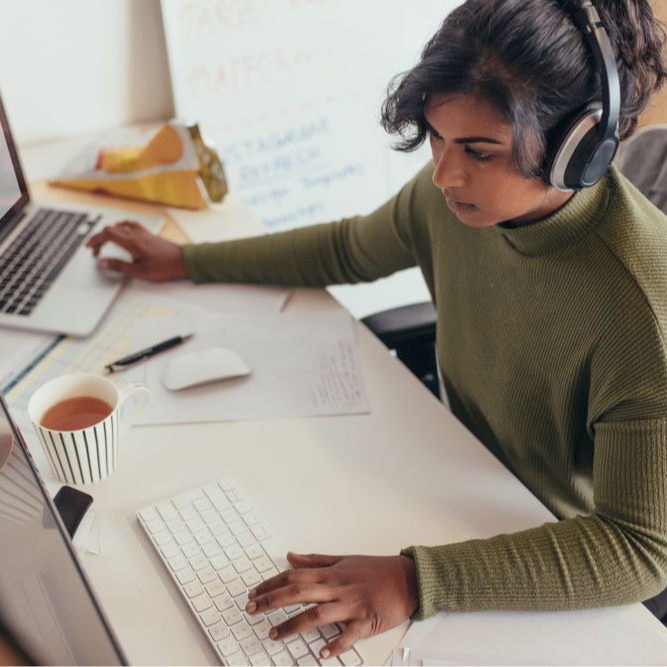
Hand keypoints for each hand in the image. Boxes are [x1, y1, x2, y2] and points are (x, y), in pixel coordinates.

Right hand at [86, 220, 186, 281]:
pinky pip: (130, 225)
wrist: (183, 260)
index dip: (95, 240)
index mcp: (132, 242)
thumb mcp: (140, 271)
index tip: (90, 249)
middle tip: (96, 251)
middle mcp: (136, 234)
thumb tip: (103, 263)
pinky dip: (121, 227)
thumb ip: (120, 266)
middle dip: (99, 238)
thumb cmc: (165, 267)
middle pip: (110, 229)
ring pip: (119, 226)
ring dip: (108, 233)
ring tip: (105, 244)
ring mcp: (142, 232)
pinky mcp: (148, 234)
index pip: (106, 234)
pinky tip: (121, 231)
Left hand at [246, 552, 418, 658]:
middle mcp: (337, 587)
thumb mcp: (344, 559)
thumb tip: (291, 556)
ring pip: (317, 613)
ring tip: (273, 634)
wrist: (407, 578)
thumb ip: (316, 560)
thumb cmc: (375, 569)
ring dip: (293, 625)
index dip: (271, 584)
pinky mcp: (366, 620)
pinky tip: (320, 653)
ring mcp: (351, 604)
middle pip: (298, 592)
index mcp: (331, 573)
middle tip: (250, 610)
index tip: (253, 593)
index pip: (294, 576)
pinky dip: (334, 644)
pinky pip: (348, 634)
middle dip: (271, 600)